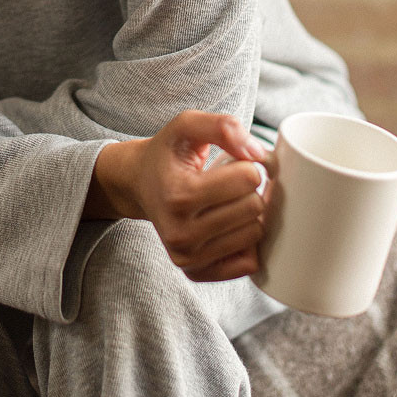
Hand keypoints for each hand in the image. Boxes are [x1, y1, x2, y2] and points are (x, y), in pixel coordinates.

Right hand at [88, 111, 267, 282]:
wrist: (137, 183)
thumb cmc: (166, 153)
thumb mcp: (186, 125)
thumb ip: (222, 126)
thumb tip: (258, 154)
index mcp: (179, 195)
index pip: (248, 179)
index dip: (246, 164)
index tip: (231, 162)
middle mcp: (180, 232)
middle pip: (254, 208)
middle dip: (249, 189)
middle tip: (230, 183)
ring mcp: (187, 257)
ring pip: (254, 234)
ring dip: (249, 214)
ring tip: (227, 201)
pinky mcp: (195, 272)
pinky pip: (247, 262)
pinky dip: (245, 241)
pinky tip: (229, 225)